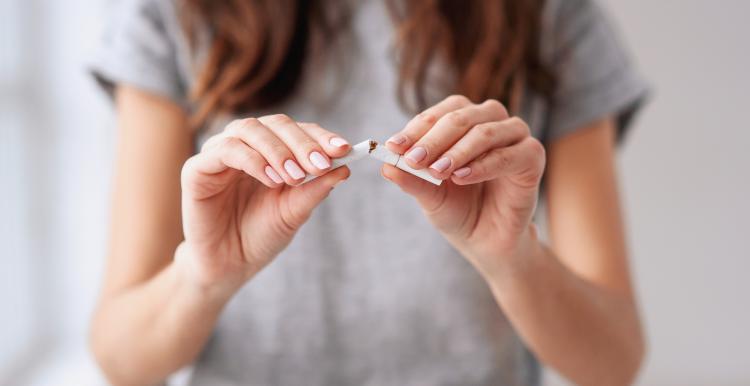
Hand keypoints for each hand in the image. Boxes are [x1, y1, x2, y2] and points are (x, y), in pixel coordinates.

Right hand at [178, 115, 351, 294]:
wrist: (229, 267)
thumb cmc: (261, 236)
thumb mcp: (295, 212)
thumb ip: (315, 189)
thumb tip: (345, 167)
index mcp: (271, 150)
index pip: (297, 130)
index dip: (320, 136)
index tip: (344, 149)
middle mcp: (245, 145)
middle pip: (275, 123)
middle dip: (302, 142)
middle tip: (320, 164)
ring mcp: (219, 154)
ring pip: (249, 129)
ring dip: (277, 150)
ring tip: (294, 177)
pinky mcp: (197, 169)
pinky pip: (225, 150)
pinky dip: (252, 160)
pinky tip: (270, 179)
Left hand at [382, 95, 545, 279]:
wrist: (486, 240)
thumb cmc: (458, 209)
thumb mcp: (428, 195)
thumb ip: (411, 179)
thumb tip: (386, 166)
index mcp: (463, 120)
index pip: (438, 114)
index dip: (415, 129)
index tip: (393, 147)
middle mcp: (490, 121)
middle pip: (460, 117)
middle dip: (433, 139)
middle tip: (414, 159)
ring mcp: (514, 137)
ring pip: (485, 132)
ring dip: (458, 151)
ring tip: (437, 172)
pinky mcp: (532, 158)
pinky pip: (508, 156)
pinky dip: (482, 166)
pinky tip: (461, 178)